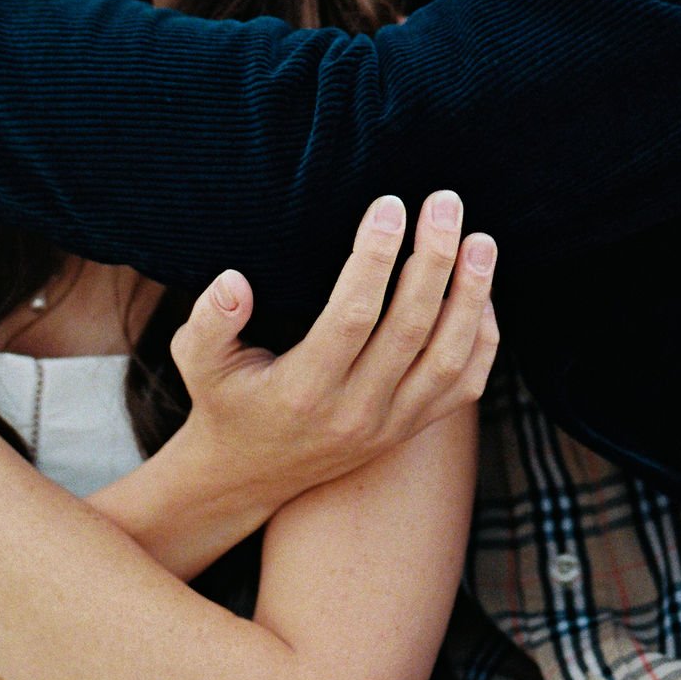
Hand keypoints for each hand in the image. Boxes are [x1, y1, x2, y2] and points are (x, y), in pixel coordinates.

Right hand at [163, 189, 497, 514]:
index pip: (352, 316)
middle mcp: (356, 412)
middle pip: (412, 329)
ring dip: (471, 296)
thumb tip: (234, 281)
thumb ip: (209, 321)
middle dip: (433, 260)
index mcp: (304, 389)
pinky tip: (480, 292)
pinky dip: (482, 338)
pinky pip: (465, 386)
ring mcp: (391, 425)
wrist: (249, 477)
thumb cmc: (225, 401)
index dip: (375, 258)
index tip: (389, 204)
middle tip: (443, 202)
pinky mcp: (411, 429)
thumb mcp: (198, 361)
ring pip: (450, 358)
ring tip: (480, 241)